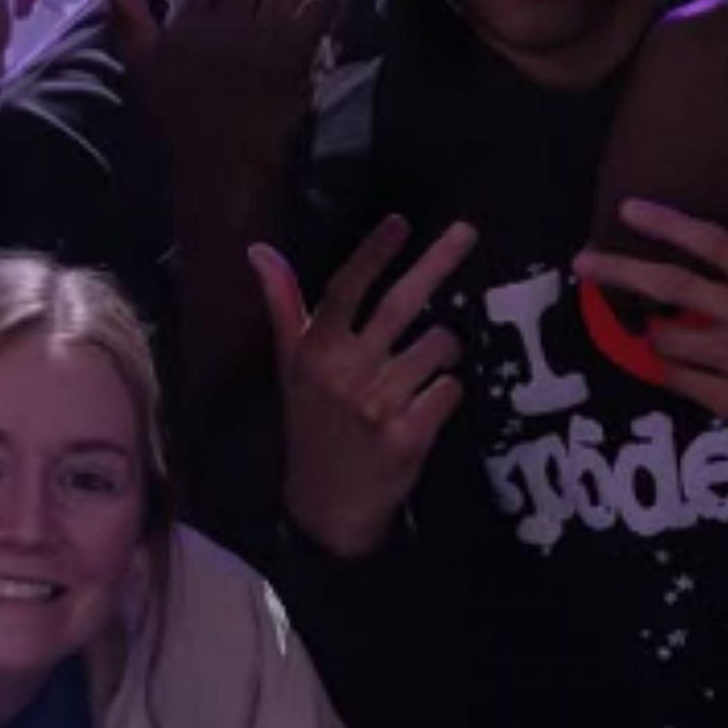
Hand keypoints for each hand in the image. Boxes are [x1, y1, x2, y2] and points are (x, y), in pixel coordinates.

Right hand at [95, 0, 357, 213]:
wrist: (224, 169)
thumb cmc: (181, 118)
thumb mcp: (144, 64)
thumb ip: (126, 9)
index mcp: (182, 26)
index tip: (221, 25)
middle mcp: (220, 27)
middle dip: (252, 1)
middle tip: (250, 41)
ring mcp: (261, 39)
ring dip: (282, 4)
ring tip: (274, 39)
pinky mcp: (297, 53)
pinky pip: (322, 1)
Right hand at [250, 212, 476, 557]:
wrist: (325, 506)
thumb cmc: (312, 423)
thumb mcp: (291, 366)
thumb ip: (284, 305)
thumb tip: (260, 250)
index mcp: (314, 351)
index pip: (345, 290)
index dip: (374, 254)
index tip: (400, 221)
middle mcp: (344, 373)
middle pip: (401, 304)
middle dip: (438, 262)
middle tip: (468, 231)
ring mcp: (377, 406)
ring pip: (439, 346)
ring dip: (443, 350)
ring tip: (425, 366)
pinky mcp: (409, 437)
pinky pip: (451, 389)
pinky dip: (448, 391)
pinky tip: (428, 404)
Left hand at [574, 154, 727, 459]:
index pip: (709, 241)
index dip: (665, 224)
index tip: (627, 209)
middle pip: (672, 287)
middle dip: (620, 270)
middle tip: (582, 261)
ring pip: (668, 338)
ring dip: (651, 330)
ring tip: (650, 325)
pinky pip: (680, 380)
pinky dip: (665, 368)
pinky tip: (665, 361)